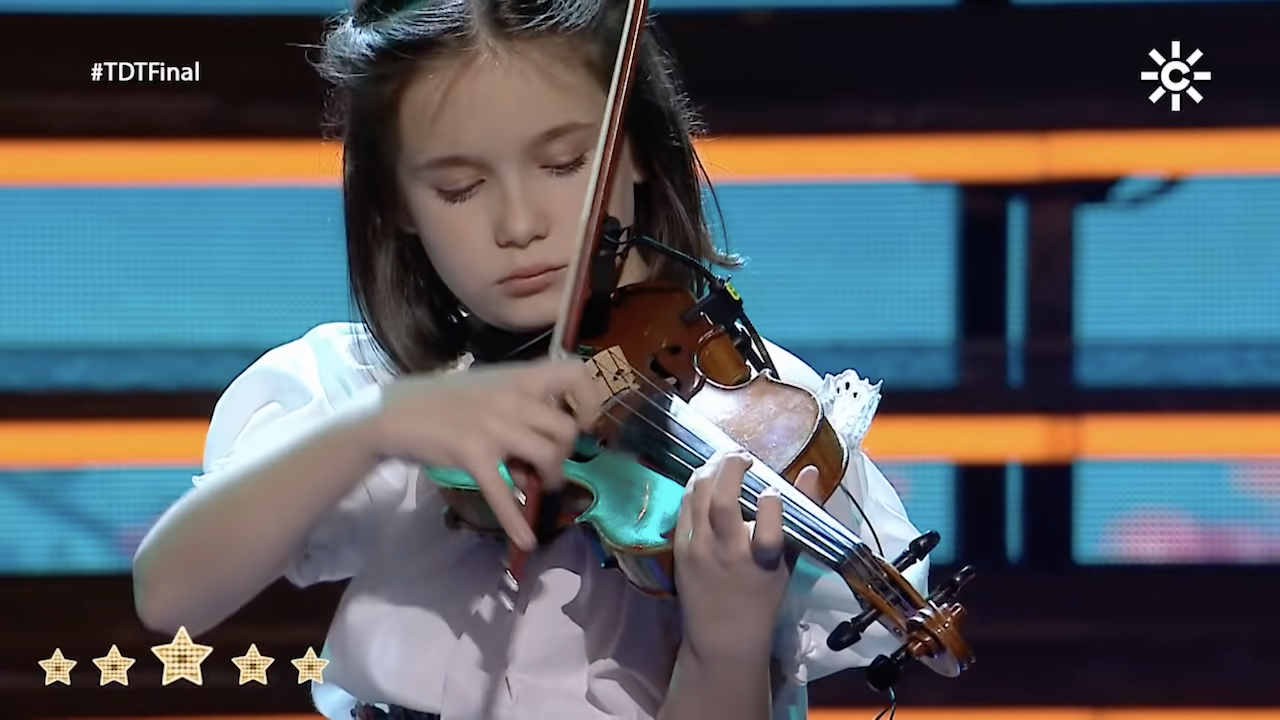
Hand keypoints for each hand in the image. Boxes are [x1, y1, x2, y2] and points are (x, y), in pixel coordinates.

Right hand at [367, 357, 601, 550]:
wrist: (395, 413)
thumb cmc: (443, 400)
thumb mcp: (489, 388)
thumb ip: (520, 408)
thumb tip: (546, 444)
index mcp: (519, 376)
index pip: (575, 372)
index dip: (591, 399)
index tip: (586, 422)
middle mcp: (513, 398)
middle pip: (567, 428)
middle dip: (566, 453)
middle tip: (551, 463)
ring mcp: (494, 427)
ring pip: (548, 456)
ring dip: (550, 477)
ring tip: (539, 487)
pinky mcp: (474, 455)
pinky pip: (504, 493)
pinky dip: (516, 521)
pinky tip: (526, 541)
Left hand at [673, 450, 823, 661]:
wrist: (722, 636)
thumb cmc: (762, 597)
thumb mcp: (787, 562)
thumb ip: (799, 519)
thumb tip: (810, 472)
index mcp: (762, 561)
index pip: (769, 523)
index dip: (772, 500)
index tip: (773, 491)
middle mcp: (727, 553)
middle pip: (722, 501)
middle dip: (731, 466)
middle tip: (743, 456)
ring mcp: (699, 549)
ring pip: (698, 496)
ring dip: (711, 469)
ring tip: (724, 460)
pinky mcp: (680, 548)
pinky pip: (684, 506)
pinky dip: (696, 486)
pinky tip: (707, 478)